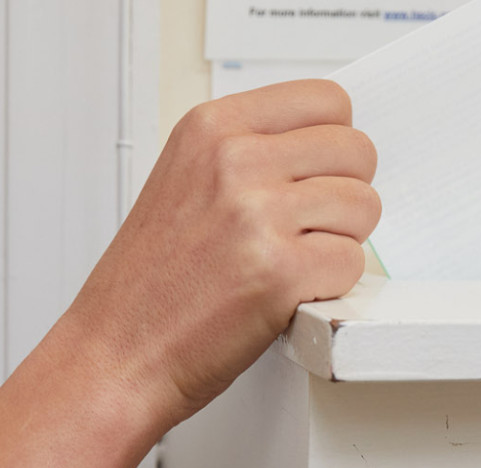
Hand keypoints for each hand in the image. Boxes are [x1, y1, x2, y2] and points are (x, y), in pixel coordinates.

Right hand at [52, 79, 378, 424]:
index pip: (326, 100)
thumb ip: (252, 151)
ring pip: (364, 206)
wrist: (116, 354)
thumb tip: (329, 142)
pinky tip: (289, 293)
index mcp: (211, 128)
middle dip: (345, 194)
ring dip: (341, 241)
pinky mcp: (280, 272)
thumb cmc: (152, 282)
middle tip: (306, 229)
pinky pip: (352, 262)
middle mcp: (233, 161)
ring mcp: (257, 214)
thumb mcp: (186, 180)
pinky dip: (332, 285)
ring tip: (292, 261)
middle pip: (356, 151)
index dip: (334, 144)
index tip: (315, 175)